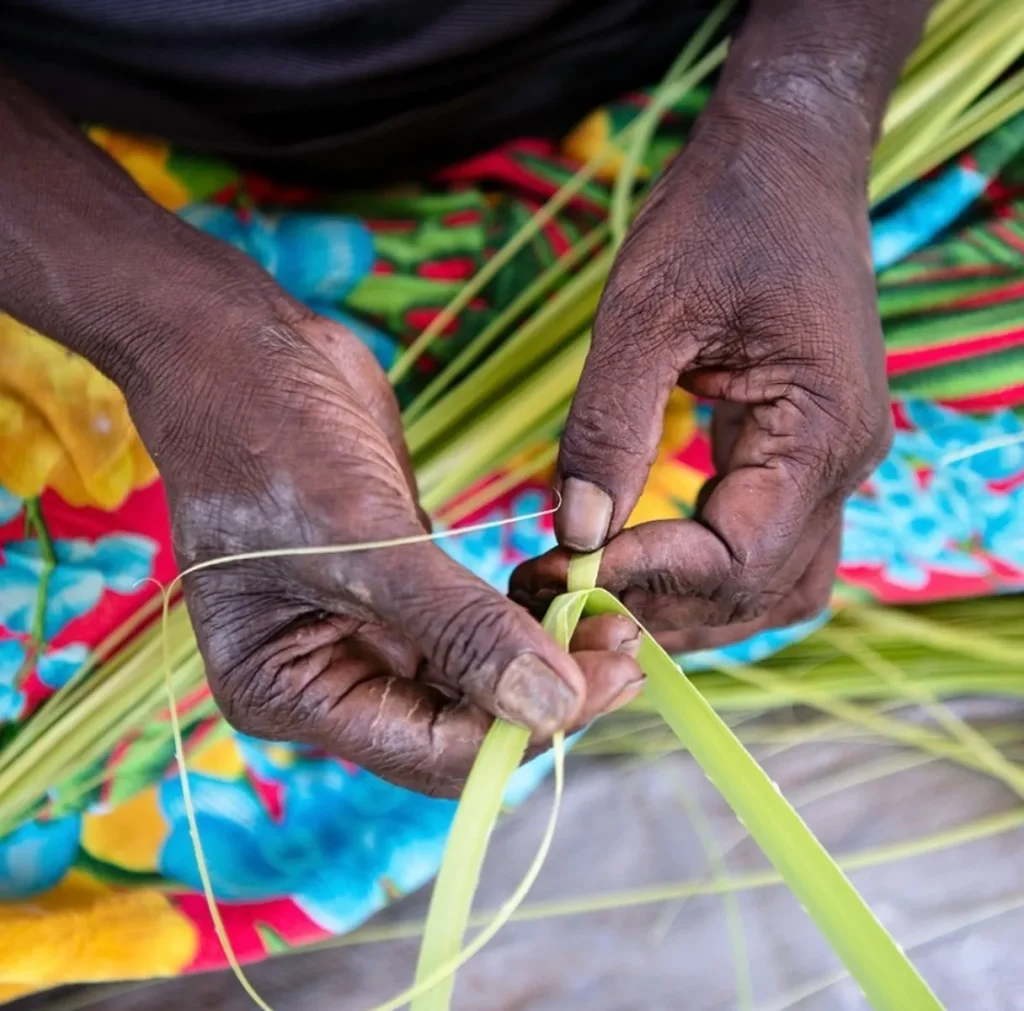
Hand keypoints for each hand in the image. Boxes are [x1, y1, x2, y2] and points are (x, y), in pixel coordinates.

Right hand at [137, 309, 642, 795]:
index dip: (521, 727)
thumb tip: (553, 706)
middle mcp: (327, 678)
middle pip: (458, 726)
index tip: (607, 677)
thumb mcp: (363, 538)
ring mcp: (365, 634)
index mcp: (289, 691)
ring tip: (610, 616)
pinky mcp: (401, 590)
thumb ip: (459, 628)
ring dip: (541, 657)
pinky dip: (520, 618)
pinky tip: (565, 592)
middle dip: (543, 694)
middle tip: (623, 646)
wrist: (246, 354)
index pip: (429, 749)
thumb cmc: (271, 440)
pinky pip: (473, 630)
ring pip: (474, 681)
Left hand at [512, 109, 891, 651]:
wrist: (785, 158)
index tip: (561, 570)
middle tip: (568, 599)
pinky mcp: (800, 451)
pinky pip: (767, 542)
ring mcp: (828, 462)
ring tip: (604, 597)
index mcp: (820, 432)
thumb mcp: (645, 309)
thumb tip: (578, 530)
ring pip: (774, 582)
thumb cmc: (721, 213)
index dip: (647, 577)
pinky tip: (643, 555)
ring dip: (693, 606)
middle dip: (664, 608)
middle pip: (761, 590)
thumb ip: (610, 425)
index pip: (739, 558)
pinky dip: (706, 568)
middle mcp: (841, 464)